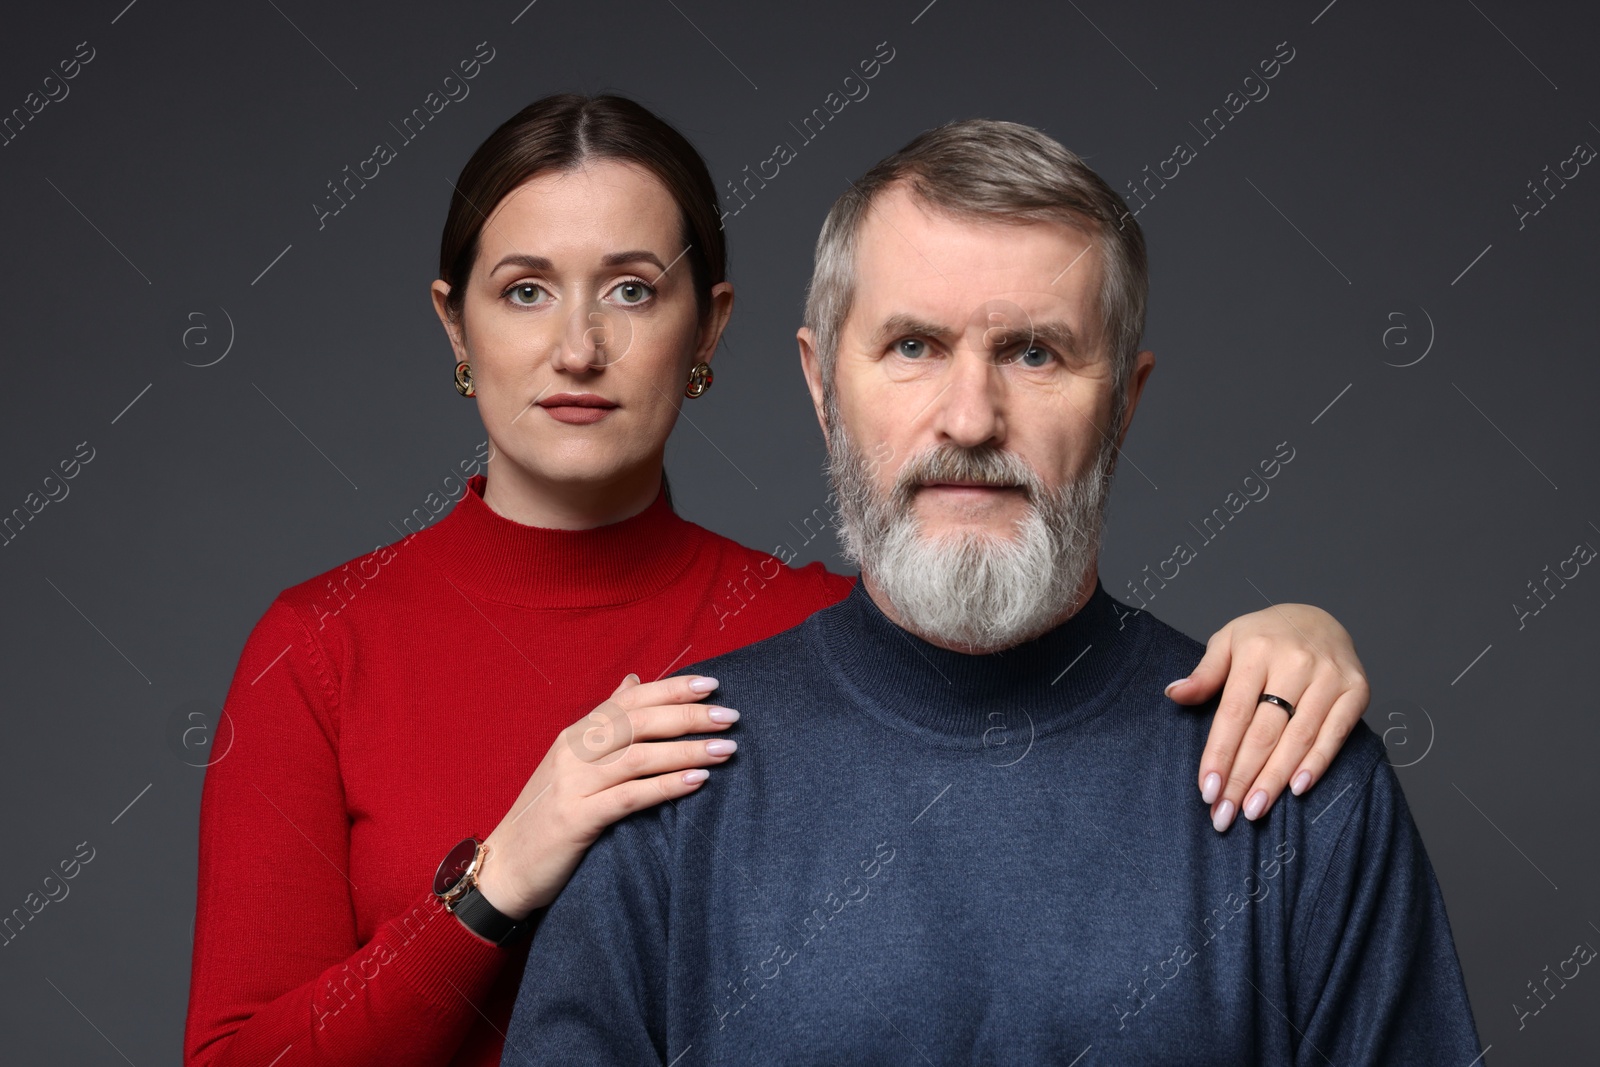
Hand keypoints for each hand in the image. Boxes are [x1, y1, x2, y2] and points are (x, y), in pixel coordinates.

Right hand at [474, 673, 737, 917]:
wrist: (505, 866)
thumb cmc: (548, 814)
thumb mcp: (573, 761)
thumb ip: (605, 722)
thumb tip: (634, 680)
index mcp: (575, 734)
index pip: (629, 699)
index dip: (671, 688)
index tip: (711, 685)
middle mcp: (573, 751)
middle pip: (639, 722)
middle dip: (688, 716)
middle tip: (731, 716)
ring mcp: (574, 784)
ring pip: (639, 756)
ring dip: (687, 750)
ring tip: (726, 749)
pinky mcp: (577, 818)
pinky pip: (630, 796)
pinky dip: (666, 786)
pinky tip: (698, 782)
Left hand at [1166, 604, 1369, 831]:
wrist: (1320, 618)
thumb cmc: (1266, 636)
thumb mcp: (1229, 641)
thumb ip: (1205, 673)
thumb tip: (1174, 694)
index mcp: (1257, 650)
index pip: (1234, 713)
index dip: (1220, 754)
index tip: (1207, 790)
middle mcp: (1295, 662)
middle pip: (1264, 732)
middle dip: (1242, 777)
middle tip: (1225, 815)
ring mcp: (1329, 676)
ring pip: (1298, 738)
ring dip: (1275, 779)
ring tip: (1254, 809)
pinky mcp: (1357, 689)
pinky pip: (1335, 733)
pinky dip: (1317, 763)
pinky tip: (1297, 788)